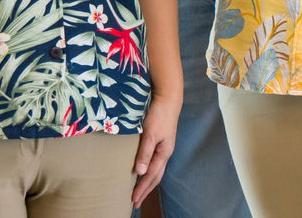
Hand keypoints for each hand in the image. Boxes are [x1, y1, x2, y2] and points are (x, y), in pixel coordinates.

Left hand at [131, 91, 180, 205]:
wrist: (168, 99)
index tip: (133, 200)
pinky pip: (154, 162)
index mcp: (163, 153)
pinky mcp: (160, 142)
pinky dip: (148, 172)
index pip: (151, 176)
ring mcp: (163, 148)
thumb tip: (139, 172)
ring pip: (155, 170)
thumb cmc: (159, 115)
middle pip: (155, 176)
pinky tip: (143, 171)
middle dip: (146, 190)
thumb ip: (145, 152)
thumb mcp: (150, 133)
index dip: (142, 188)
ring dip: (147, 183)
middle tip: (136, 202)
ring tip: (139, 191)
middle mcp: (164, 153)